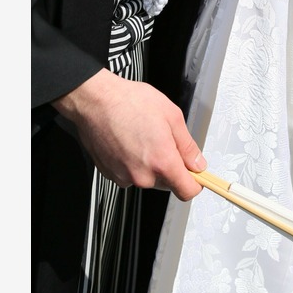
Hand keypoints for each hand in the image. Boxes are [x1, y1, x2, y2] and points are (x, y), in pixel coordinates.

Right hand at [52, 68, 204, 200]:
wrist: (95, 100)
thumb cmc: (129, 102)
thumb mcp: (171, 116)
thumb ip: (187, 145)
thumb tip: (197, 162)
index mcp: (162, 162)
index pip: (187, 191)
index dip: (195, 183)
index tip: (196, 174)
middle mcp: (142, 175)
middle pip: (168, 184)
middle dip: (170, 167)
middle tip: (164, 141)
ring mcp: (124, 177)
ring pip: (148, 178)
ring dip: (150, 164)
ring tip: (143, 137)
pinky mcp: (110, 174)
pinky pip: (129, 174)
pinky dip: (132, 162)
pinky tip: (129, 141)